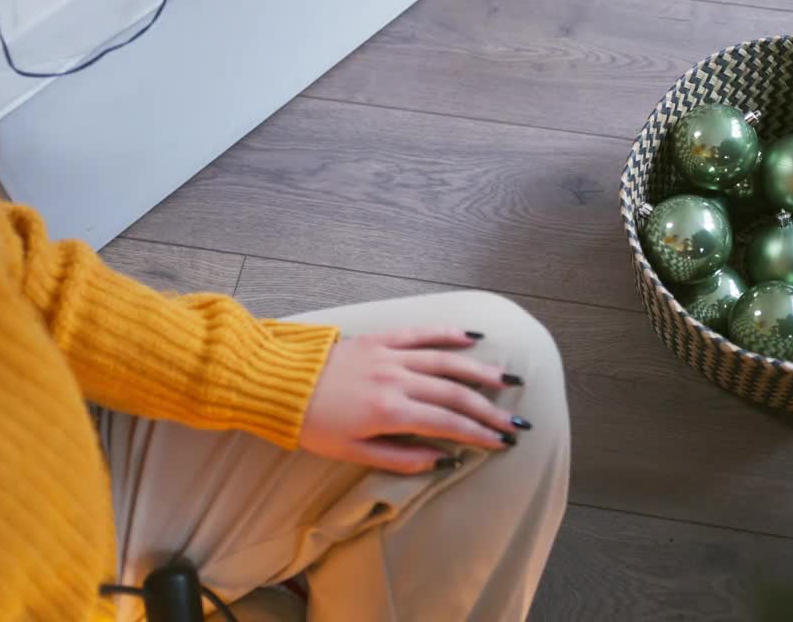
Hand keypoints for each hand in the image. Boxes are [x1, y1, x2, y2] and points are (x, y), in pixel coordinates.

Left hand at [298, 327, 528, 473]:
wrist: (277, 384)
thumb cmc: (311, 425)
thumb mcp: (352, 453)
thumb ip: (400, 458)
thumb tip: (442, 460)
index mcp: (390, 411)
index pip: (448, 423)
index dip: (479, 434)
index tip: (502, 443)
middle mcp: (396, 379)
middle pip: (455, 393)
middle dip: (489, 410)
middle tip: (516, 422)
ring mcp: (389, 355)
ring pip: (446, 361)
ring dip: (480, 370)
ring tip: (508, 380)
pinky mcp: (379, 339)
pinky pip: (420, 333)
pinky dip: (448, 333)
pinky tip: (472, 337)